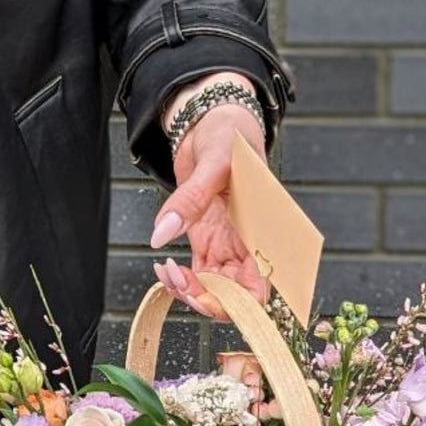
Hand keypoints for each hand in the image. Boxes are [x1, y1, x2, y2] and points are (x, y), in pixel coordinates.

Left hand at [148, 73, 267, 318]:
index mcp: (264, 231)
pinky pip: (196, 275)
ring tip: (165, 270)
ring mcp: (225, 245)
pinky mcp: (205, 240)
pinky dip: (178, 279)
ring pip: (213, 290)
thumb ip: (190, 199)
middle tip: (178, 281)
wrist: (212, 121)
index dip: (240, 304)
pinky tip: (162, 266)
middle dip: (206, 301)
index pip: (263, 286)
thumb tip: (162, 235)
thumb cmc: (230, 135)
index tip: (209, 296)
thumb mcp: (215, 161)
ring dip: (188, 292)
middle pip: (236, 298)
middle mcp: (247, 244)